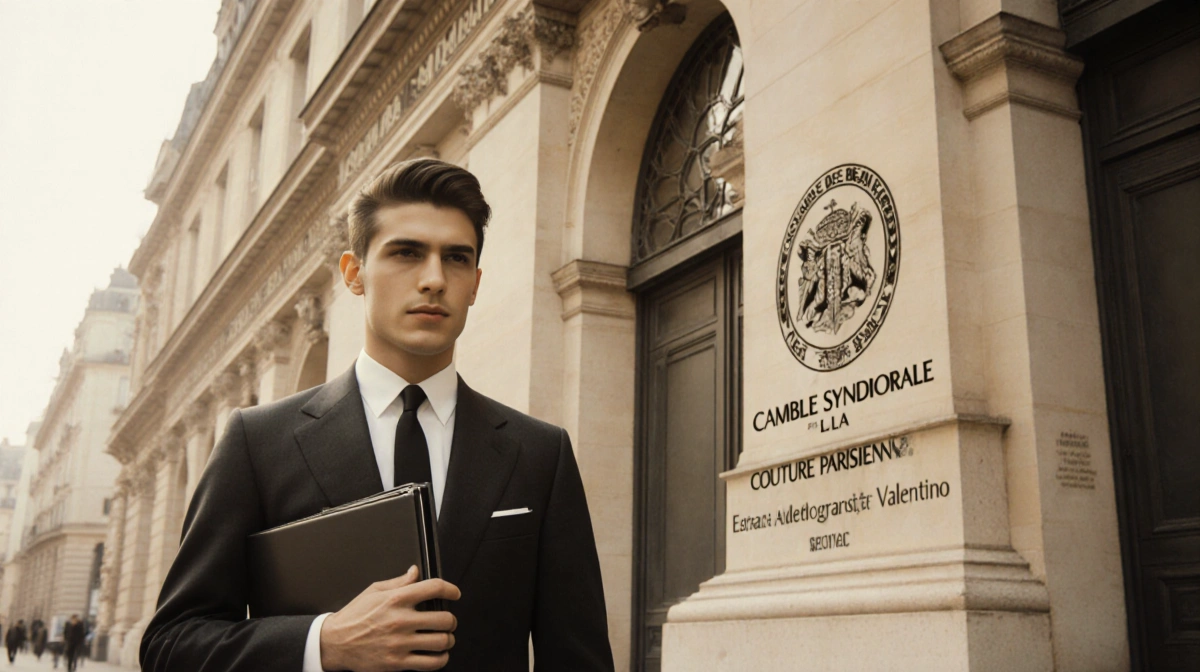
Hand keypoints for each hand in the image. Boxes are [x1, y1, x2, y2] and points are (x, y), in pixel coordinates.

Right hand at [320, 565, 460, 671]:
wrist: (334, 643)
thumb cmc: (353, 617)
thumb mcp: (374, 591)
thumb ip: (399, 582)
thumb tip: (415, 572)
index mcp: (396, 600)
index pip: (434, 587)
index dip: (451, 589)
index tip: (455, 593)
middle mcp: (400, 621)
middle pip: (444, 619)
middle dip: (451, 620)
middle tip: (448, 621)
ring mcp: (400, 644)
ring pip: (441, 642)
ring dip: (448, 639)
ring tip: (445, 637)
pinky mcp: (397, 663)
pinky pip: (431, 663)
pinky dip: (441, 659)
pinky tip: (439, 654)